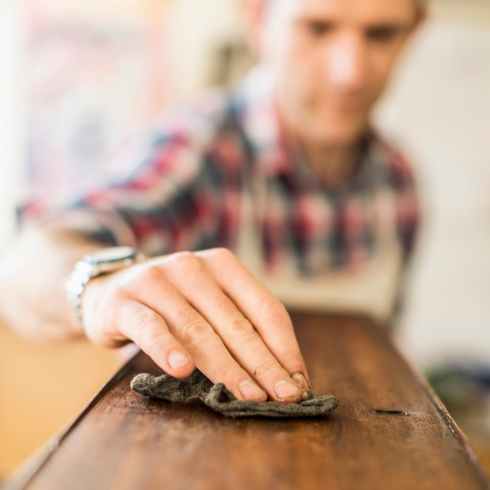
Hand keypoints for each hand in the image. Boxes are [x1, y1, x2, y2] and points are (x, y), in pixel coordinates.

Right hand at [81, 248, 310, 402]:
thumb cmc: (172, 304)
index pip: (265, 308)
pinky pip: (150, 326)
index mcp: (224, 266)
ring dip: (226, 367)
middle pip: (237, 323)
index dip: (285, 348)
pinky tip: (182, 370)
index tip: (298, 382)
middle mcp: (194, 266)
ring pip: (198, 330)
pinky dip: (167, 348)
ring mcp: (159, 280)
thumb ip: (240, 328)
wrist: (109, 288)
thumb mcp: (209, 305)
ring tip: (247, 396)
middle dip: (263, 365)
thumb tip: (286, 374)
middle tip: (283, 397)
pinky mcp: (126, 300)